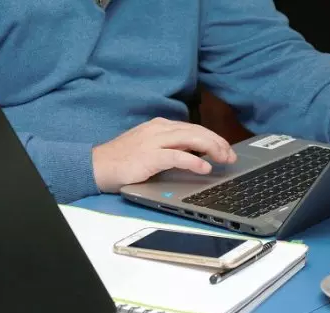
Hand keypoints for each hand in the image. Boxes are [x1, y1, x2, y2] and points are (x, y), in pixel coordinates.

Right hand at [92, 117, 236, 192]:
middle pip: (197, 131)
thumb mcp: (151, 148)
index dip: (214, 138)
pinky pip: (177, 156)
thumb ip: (171, 147)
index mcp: (161, 126)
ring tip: (224, 160)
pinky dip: (194, 162)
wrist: (97, 165)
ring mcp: (154, 141)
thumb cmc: (124, 159)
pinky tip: (205, 168)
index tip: (227, 150)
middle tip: (232, 156)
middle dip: (218, 143)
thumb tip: (197, 154)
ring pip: (192, 139)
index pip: (195, 128)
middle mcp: (160, 129)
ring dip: (212, 149)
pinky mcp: (149, 156)